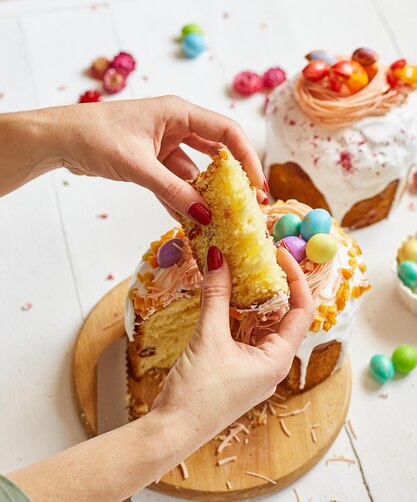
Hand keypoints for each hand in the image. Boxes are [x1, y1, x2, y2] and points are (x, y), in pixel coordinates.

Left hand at [48, 96, 265, 221]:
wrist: (59, 140)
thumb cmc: (94, 136)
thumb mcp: (138, 165)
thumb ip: (172, 191)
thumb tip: (204, 216)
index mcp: (179, 112)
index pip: (227, 133)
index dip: (246, 159)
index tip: (257, 186)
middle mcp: (177, 126)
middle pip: (216, 154)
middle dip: (232, 181)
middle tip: (247, 206)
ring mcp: (165, 146)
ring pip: (196, 174)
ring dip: (206, 196)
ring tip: (221, 221)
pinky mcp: (153, 164)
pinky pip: (176, 185)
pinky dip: (183, 202)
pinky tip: (192, 223)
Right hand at [154, 246, 314, 441]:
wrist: (172, 431)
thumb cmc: (197, 393)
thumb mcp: (208, 339)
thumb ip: (215, 297)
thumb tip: (219, 258)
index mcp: (277, 360)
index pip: (302, 311)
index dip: (297, 279)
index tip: (280, 254)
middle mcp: (271, 365)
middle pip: (282, 317)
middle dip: (270, 286)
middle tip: (256, 258)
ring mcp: (253, 370)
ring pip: (260, 326)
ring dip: (251, 300)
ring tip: (238, 270)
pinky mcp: (235, 372)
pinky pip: (244, 336)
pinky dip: (236, 316)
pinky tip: (223, 298)